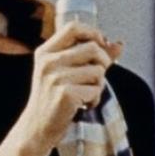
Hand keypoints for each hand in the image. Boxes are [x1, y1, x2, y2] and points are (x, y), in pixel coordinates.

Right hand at [12, 20, 122, 150]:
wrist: (36, 127)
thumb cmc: (52, 98)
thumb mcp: (64, 72)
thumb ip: (90, 57)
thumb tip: (119, 43)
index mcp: (45, 52)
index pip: (73, 27)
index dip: (93, 33)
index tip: (100, 45)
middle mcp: (48, 62)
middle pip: (93, 48)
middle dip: (103, 63)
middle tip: (95, 78)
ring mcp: (55, 78)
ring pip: (98, 70)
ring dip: (98, 85)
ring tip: (84, 94)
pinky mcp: (65, 94)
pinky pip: (96, 89)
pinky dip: (94, 99)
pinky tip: (82, 105)